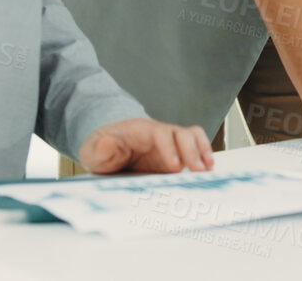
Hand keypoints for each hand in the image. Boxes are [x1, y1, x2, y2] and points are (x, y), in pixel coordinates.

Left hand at [78, 117, 214, 174]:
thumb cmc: (102, 150)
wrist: (107, 149)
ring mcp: (170, 143)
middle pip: (181, 133)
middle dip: (192, 151)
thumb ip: (100, 149)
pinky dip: (204, 155)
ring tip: (208, 168)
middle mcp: (160, 133)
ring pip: (193, 136)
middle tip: (198, 170)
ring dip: (202, 150)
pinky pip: (195, 148)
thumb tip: (109, 143)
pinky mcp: (176, 154)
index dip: (169, 148)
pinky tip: (207, 168)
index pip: (160, 133)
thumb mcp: (93, 151)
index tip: (175, 165)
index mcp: (140, 130)